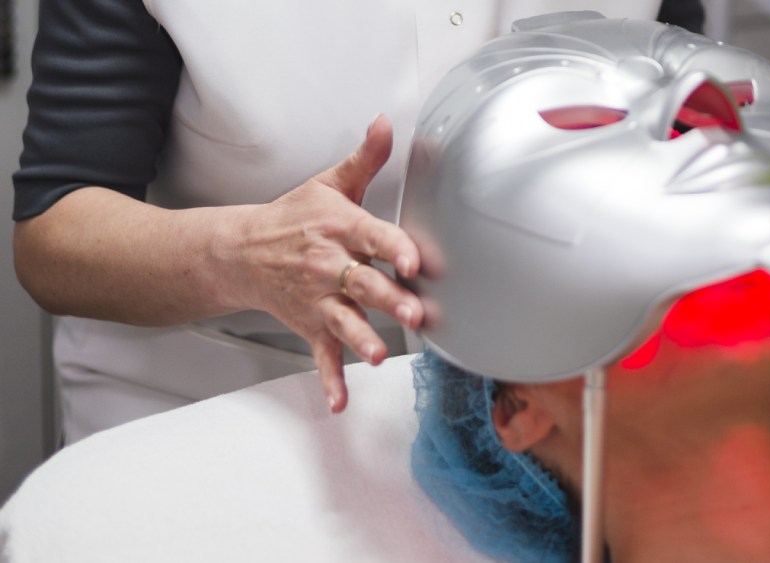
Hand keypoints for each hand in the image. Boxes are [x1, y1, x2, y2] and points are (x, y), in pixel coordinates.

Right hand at [225, 115, 423, 411]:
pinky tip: (340, 403)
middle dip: (388, 299)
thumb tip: (384, 122)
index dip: (394, 247)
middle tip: (414, 312)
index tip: (413, 260)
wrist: (241, 250)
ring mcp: (318, 299)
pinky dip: (329, 380)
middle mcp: (329, 266)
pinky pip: (320, 356)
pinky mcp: (310, 324)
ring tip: (378, 353)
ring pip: (343, 321)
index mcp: (338, 228)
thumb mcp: (329, 183)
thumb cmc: (294, 216)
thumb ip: (365, 158)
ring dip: (360, 338)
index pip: (371, 237)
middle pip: (363, 283)